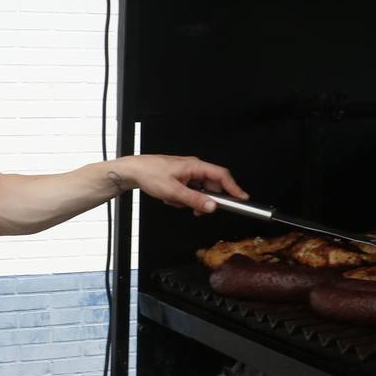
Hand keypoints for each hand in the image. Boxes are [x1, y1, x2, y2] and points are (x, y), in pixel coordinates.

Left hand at [114, 155, 246, 214]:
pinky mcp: (181, 177)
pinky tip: (171, 198)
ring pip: (199, 191)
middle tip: (197, 209)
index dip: (234, 188)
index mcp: (196, 166)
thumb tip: (213, 206)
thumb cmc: (150, 174)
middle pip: (212, 186)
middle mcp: (194, 167)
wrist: (133, 171)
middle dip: (205, 200)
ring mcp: (187, 172)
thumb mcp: (174, 192)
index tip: (242, 199)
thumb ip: (195, 200)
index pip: (222, 176)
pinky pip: (190, 191)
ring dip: (191, 200)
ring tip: (176, 201)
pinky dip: (182, 198)